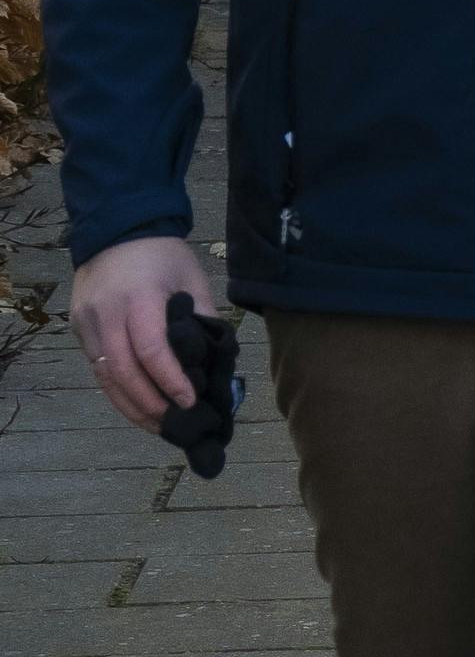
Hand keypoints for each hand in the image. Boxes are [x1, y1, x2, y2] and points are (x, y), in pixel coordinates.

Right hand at [67, 234, 219, 431]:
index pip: (150, 349)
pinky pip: (97, 367)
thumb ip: (202, 321)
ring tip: (160, 426)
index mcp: (138, 297)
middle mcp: (105, 312)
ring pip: (104, 375)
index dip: (170, 381)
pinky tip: (139, 406)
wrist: (117, 231)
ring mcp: (87, 321)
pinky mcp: (79, 329)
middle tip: (177, 423)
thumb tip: (214, 365)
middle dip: (150, 403)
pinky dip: (118, 391)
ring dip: (131, 405)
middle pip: (122, 370)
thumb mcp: (193, 280)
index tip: (190, 401)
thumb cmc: (164, 256)